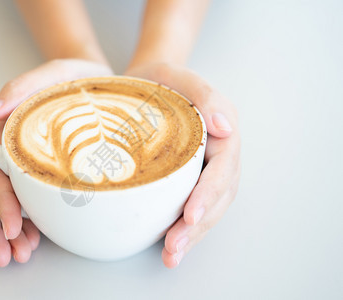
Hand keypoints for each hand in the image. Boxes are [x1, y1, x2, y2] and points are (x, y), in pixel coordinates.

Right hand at [0, 59, 112, 266]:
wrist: (101, 84)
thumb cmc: (74, 78)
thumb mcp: (53, 74)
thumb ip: (19, 88)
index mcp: (5, 135)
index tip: (11, 227)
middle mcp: (11, 154)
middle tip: (11, 255)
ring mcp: (28, 166)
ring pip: (7, 205)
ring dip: (10, 234)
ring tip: (23, 254)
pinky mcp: (46, 174)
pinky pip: (30, 203)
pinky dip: (28, 225)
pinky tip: (35, 241)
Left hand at [126, 63, 240, 267]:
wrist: (143, 83)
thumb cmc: (157, 78)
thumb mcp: (175, 74)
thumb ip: (203, 94)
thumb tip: (225, 127)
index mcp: (221, 129)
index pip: (222, 167)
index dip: (208, 194)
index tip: (190, 215)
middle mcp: (218, 151)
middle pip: (217, 195)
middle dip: (198, 225)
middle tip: (173, 247)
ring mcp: (205, 167)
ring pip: (209, 207)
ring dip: (193, 234)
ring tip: (172, 256)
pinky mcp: (189, 177)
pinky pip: (193, 205)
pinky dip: (185, 227)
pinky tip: (170, 245)